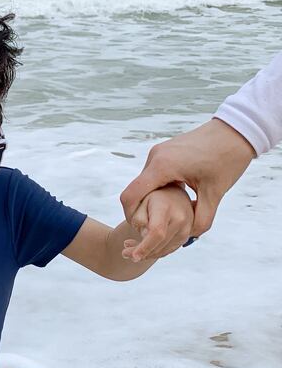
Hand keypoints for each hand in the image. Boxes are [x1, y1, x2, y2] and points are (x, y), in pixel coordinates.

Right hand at [120, 118, 254, 260]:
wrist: (237, 130)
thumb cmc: (227, 159)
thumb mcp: (215, 193)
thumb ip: (202, 218)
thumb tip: (190, 237)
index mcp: (162, 167)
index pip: (130, 196)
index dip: (131, 216)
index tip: (140, 230)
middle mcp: (155, 158)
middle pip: (136, 191)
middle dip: (143, 209)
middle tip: (156, 224)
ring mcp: (158, 153)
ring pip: (145, 183)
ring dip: (152, 198)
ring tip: (168, 210)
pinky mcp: (164, 152)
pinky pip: (153, 174)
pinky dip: (158, 188)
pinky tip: (175, 195)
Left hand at [121, 183, 193, 261]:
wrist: (171, 192)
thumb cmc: (151, 196)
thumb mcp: (139, 201)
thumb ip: (139, 218)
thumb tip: (146, 235)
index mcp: (167, 207)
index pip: (156, 232)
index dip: (144, 247)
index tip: (132, 256)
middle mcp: (181, 218)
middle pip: (160, 244)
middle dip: (141, 252)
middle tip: (124, 253)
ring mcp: (187, 227)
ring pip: (164, 250)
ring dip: (146, 253)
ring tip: (129, 247)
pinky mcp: (187, 235)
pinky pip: (169, 249)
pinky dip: (154, 251)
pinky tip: (142, 246)